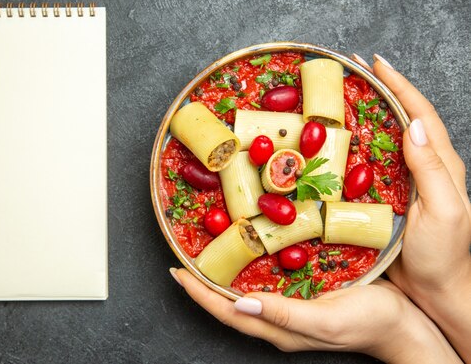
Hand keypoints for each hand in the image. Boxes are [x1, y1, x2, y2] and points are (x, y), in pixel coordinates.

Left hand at [171, 268, 460, 362]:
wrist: (403, 324)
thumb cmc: (368, 322)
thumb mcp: (325, 320)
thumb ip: (283, 314)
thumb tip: (238, 304)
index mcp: (277, 328)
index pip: (225, 311)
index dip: (199, 292)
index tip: (177, 271)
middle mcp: (276, 319)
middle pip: (228, 303)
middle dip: (203, 283)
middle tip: (184, 257)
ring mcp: (289, 308)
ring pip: (244, 292)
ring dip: (222, 274)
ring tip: (205, 252)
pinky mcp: (302, 295)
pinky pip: (265, 282)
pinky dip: (249, 267)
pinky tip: (248, 251)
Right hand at [353, 53, 470, 359]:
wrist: (437, 291)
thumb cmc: (446, 255)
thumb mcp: (445, 211)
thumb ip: (432, 169)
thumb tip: (415, 124)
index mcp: (440, 163)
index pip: (419, 113)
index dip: (398, 85)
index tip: (375, 63)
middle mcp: (419, 166)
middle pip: (399, 117)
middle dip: (378, 90)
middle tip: (351, 71)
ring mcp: (400, 182)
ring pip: (380, 138)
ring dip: (361, 115)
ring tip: (338, 97)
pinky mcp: (382, 198)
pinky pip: (365, 165)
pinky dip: (350, 147)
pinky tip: (331, 143)